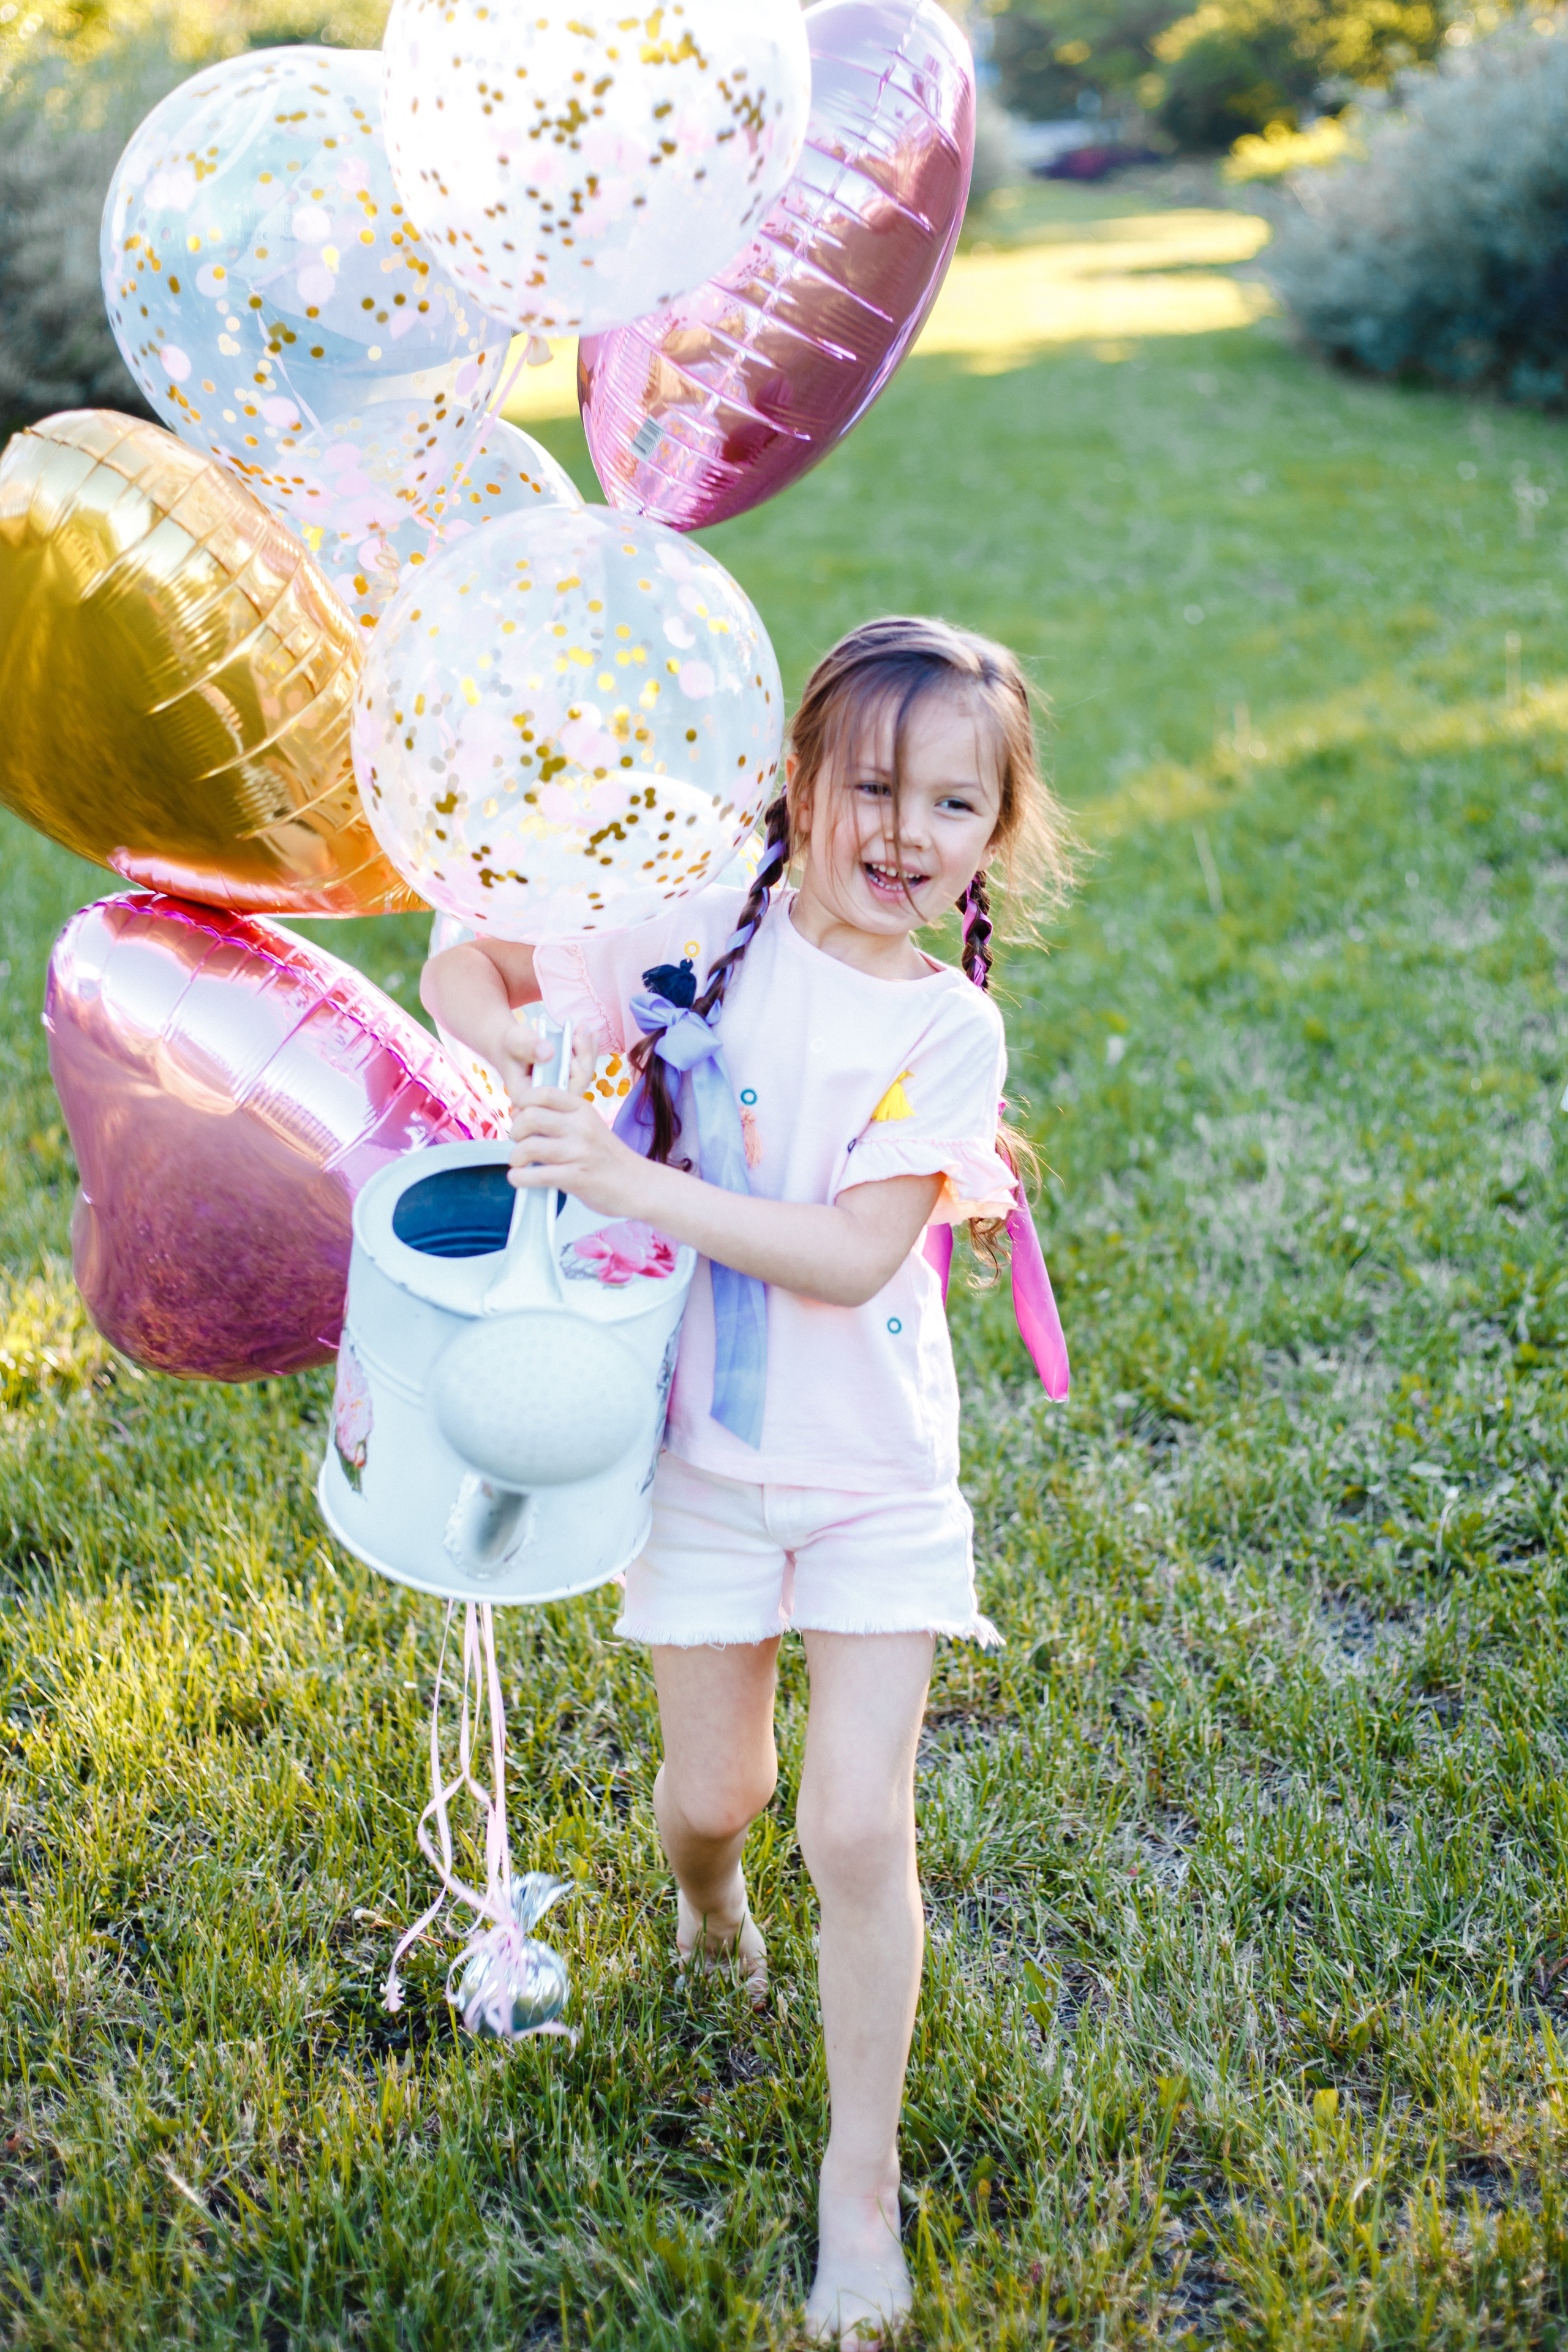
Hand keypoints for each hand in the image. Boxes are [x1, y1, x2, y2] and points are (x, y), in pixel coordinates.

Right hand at [490, 1015, 593, 1109]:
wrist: (511, 1047)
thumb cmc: (510, 1045)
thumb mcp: (514, 1041)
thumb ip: (527, 1046)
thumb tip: (548, 1053)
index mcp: (528, 1098)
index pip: (555, 1095)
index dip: (568, 1073)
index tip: (569, 1045)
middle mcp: (546, 1101)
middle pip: (574, 1087)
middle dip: (582, 1058)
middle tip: (579, 1033)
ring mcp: (559, 1093)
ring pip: (582, 1078)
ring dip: (586, 1053)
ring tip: (583, 1029)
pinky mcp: (567, 1083)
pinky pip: (584, 1070)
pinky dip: (588, 1052)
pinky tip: (591, 1035)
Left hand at [509, 1066, 655, 1221]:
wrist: (637, 1185)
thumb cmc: (607, 1157)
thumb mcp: (589, 1127)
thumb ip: (559, 1119)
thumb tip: (519, 1116)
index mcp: (582, 1109)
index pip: (543, 1092)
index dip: (523, 1102)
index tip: (520, 1116)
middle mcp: (581, 1127)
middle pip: (530, 1117)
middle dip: (516, 1131)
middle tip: (520, 1143)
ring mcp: (579, 1153)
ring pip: (529, 1147)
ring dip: (516, 1158)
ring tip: (520, 1164)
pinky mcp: (576, 1178)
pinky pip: (535, 1175)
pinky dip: (519, 1178)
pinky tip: (520, 1179)